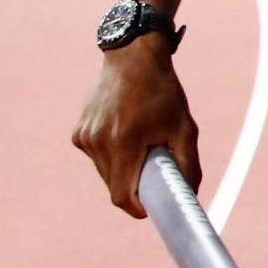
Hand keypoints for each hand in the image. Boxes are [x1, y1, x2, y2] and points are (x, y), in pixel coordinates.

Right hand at [71, 37, 199, 218]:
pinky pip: (97, 158)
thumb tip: (189, 194)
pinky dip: (113, 156)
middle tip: (155, 171)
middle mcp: (98, 142)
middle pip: (114, 186)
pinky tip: (127, 133)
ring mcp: (85, 137)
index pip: (121, 195)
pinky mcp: (79, 133)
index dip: (137, 207)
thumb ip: (188, 164)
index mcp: (124, 142)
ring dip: (123, 170)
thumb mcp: (185, 127)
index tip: (151, 208)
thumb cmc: (163, 92)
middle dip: (135, 186)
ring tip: (142, 145)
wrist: (133, 58)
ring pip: (104, 173)